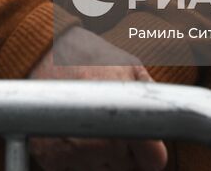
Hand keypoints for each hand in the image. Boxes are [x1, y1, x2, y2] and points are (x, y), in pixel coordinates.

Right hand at [26, 28, 166, 170]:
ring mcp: (74, 155)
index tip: (142, 138)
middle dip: (124, 150)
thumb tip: (170, 119)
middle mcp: (101, 144)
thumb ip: (153, 96)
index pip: (154, 162)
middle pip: (127, 168)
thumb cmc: (90, 56)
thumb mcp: (131, 66)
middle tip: (110, 122)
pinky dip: (75, 157)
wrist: (41, 51)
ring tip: (90, 124)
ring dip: (100, 155)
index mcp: (126, 122)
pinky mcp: (50, 160)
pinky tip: (72, 132)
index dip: (150, 151)